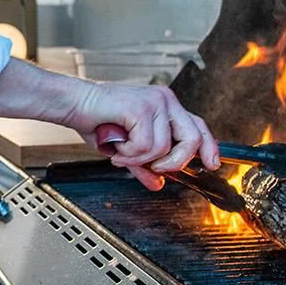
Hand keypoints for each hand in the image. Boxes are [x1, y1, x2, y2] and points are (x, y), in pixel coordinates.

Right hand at [66, 83, 218, 191]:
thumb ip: (146, 165)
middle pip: (192, 138)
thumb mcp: (126, 148)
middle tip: (154, 167)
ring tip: (122, 150)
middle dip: (175, 162)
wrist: (74, 104)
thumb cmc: (97, 120)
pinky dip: (129, 153)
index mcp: (165, 106)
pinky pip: (146, 146)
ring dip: (139, 158)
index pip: (198, 126)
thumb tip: (158, 183)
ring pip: (164, 148)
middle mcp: (164, 101)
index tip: (211, 164)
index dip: (208, 147)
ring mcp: (155, 102)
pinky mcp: (141, 108)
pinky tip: (117, 145)